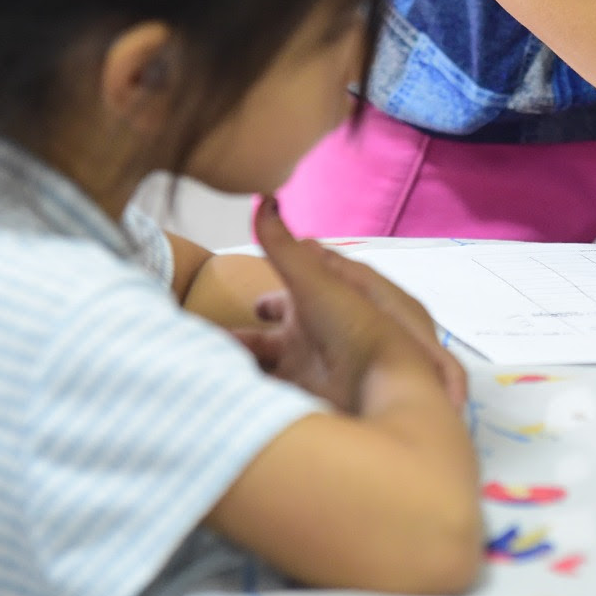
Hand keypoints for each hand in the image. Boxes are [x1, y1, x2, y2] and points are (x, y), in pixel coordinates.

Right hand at [233, 197, 452, 411]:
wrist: (381, 397)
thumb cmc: (358, 328)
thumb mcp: (316, 279)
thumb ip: (283, 244)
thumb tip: (265, 198)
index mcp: (339, 296)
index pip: (310, 280)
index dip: (285, 276)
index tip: (261, 277)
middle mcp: (330, 331)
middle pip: (290, 321)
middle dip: (264, 320)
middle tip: (236, 321)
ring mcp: (319, 366)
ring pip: (277, 355)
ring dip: (248, 353)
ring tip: (214, 352)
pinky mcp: (307, 398)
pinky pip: (274, 385)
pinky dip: (252, 380)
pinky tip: (228, 379)